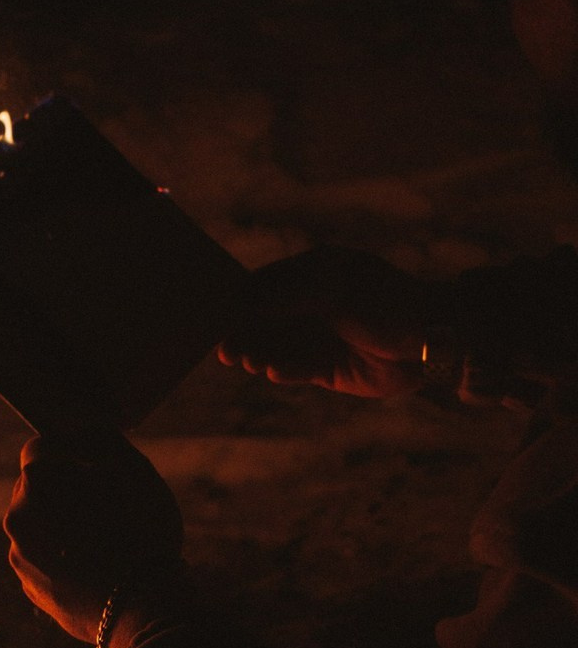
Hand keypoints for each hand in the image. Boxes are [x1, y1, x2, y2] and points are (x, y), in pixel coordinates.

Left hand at [3, 432, 182, 641]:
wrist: (142, 607)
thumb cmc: (142, 529)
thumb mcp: (134, 468)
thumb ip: (100, 439)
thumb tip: (80, 433)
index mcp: (37, 478)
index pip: (41, 448)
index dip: (70, 454)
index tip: (95, 469)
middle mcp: (17, 515)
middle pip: (37, 488)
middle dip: (62, 491)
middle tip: (105, 509)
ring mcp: (20, 556)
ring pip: (39, 527)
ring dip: (61, 527)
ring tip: (104, 544)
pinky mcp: (30, 589)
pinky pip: (44, 562)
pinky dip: (62, 560)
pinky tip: (96, 569)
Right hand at [218, 247, 446, 397]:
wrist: (430, 340)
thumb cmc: (385, 302)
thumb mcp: (333, 289)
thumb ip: (286, 295)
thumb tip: (242, 303)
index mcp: (312, 276)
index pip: (264, 286)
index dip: (239, 301)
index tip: (217, 316)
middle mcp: (310, 307)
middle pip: (263, 322)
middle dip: (244, 335)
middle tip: (226, 349)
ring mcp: (317, 339)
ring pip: (275, 349)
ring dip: (260, 354)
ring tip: (249, 361)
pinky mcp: (325, 370)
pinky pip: (295, 371)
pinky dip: (283, 371)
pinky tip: (274, 372)